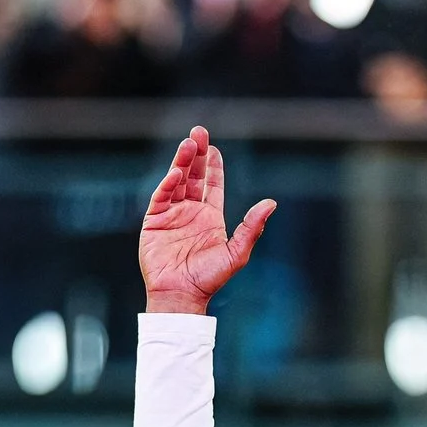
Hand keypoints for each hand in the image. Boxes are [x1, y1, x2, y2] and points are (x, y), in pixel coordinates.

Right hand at [140, 126, 274, 314]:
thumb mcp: (237, 252)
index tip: (214, 147)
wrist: (181, 295)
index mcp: (210, 217)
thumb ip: (252, 227)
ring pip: (177, 181)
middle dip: (196, 154)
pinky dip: (168, 184)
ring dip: (182, 161)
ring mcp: (172, 215)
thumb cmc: (209, 278)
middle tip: (198, 132)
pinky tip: (176, 172)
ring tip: (188, 143)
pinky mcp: (154, 221)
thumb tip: (272, 203)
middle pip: (194, 176)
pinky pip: (161, 197)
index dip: (213, 165)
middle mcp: (191, 212)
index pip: (212, 184)